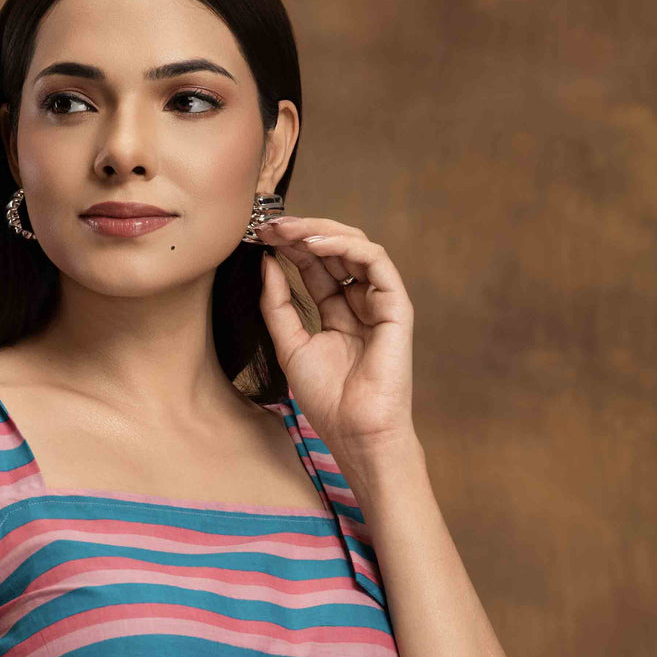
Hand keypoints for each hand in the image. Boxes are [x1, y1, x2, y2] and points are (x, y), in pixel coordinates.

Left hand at [254, 215, 415, 462]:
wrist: (354, 430)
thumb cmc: (327, 398)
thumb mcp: (290, 345)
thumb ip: (278, 304)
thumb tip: (267, 263)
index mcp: (338, 312)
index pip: (316, 266)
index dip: (290, 247)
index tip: (260, 236)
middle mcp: (360, 302)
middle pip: (334, 251)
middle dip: (301, 233)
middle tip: (270, 225)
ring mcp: (380, 302)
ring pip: (355, 247)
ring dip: (319, 232)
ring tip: (288, 230)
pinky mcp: (396, 305)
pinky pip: (375, 261)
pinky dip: (345, 246)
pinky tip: (315, 244)